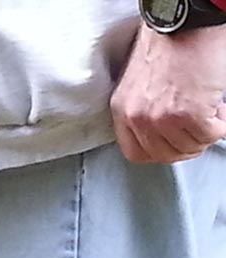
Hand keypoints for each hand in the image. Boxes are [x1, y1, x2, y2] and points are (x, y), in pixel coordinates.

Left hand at [111, 23, 225, 162]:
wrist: (186, 22)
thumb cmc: (168, 43)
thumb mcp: (138, 83)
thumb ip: (142, 109)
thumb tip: (159, 129)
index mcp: (122, 109)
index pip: (135, 152)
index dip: (160, 151)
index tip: (173, 143)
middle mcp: (138, 117)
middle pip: (165, 154)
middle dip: (186, 144)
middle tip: (198, 126)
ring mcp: (162, 118)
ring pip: (189, 147)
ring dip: (204, 131)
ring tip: (207, 108)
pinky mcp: (189, 115)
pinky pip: (209, 135)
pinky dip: (220, 124)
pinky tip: (218, 105)